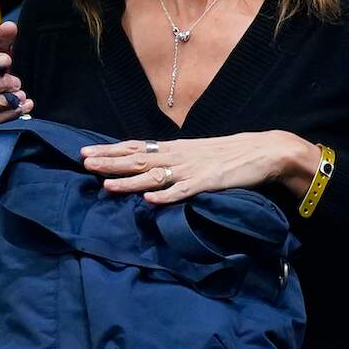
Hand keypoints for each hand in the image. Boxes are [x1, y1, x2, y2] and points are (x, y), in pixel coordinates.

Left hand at [81, 131, 319, 204]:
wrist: (265, 150)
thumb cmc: (231, 153)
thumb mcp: (198, 152)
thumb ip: (176, 158)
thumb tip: (152, 165)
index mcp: (176, 148)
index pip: (137, 148)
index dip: (111, 150)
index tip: (86, 151)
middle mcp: (180, 156)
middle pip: (139, 160)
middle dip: (110, 162)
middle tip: (84, 162)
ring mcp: (193, 169)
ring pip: (155, 176)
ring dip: (130, 181)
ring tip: (106, 184)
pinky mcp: (209, 182)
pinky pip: (184, 191)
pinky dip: (167, 196)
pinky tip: (150, 200)